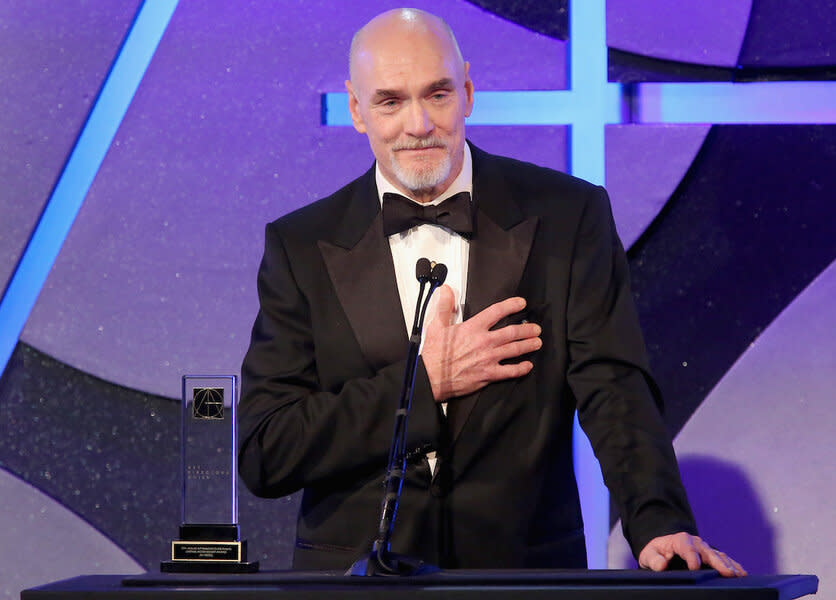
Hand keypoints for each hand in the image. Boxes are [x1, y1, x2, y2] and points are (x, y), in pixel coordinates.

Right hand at [421, 285, 541, 401]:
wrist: (431, 377)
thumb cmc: (434, 354)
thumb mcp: (436, 326)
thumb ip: (444, 306)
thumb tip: (446, 290)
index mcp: (472, 328)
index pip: (496, 312)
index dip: (511, 305)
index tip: (521, 303)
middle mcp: (484, 342)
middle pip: (512, 332)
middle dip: (527, 329)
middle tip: (535, 328)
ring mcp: (488, 358)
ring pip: (515, 350)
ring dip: (528, 345)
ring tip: (537, 342)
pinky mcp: (489, 374)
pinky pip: (510, 371)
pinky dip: (521, 368)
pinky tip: (527, 366)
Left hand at [639, 532, 746, 576]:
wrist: (663, 550)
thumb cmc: (656, 554)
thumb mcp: (649, 555)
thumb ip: (654, 559)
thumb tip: (661, 565)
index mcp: (679, 540)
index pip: (687, 547)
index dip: (691, 557)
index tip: (695, 567)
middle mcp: (695, 543)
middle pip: (707, 551)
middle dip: (717, 562)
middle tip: (727, 573)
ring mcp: (705, 549)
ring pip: (718, 555)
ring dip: (728, 564)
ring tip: (736, 574)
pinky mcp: (711, 556)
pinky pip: (724, 559)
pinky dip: (733, 565)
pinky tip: (741, 572)